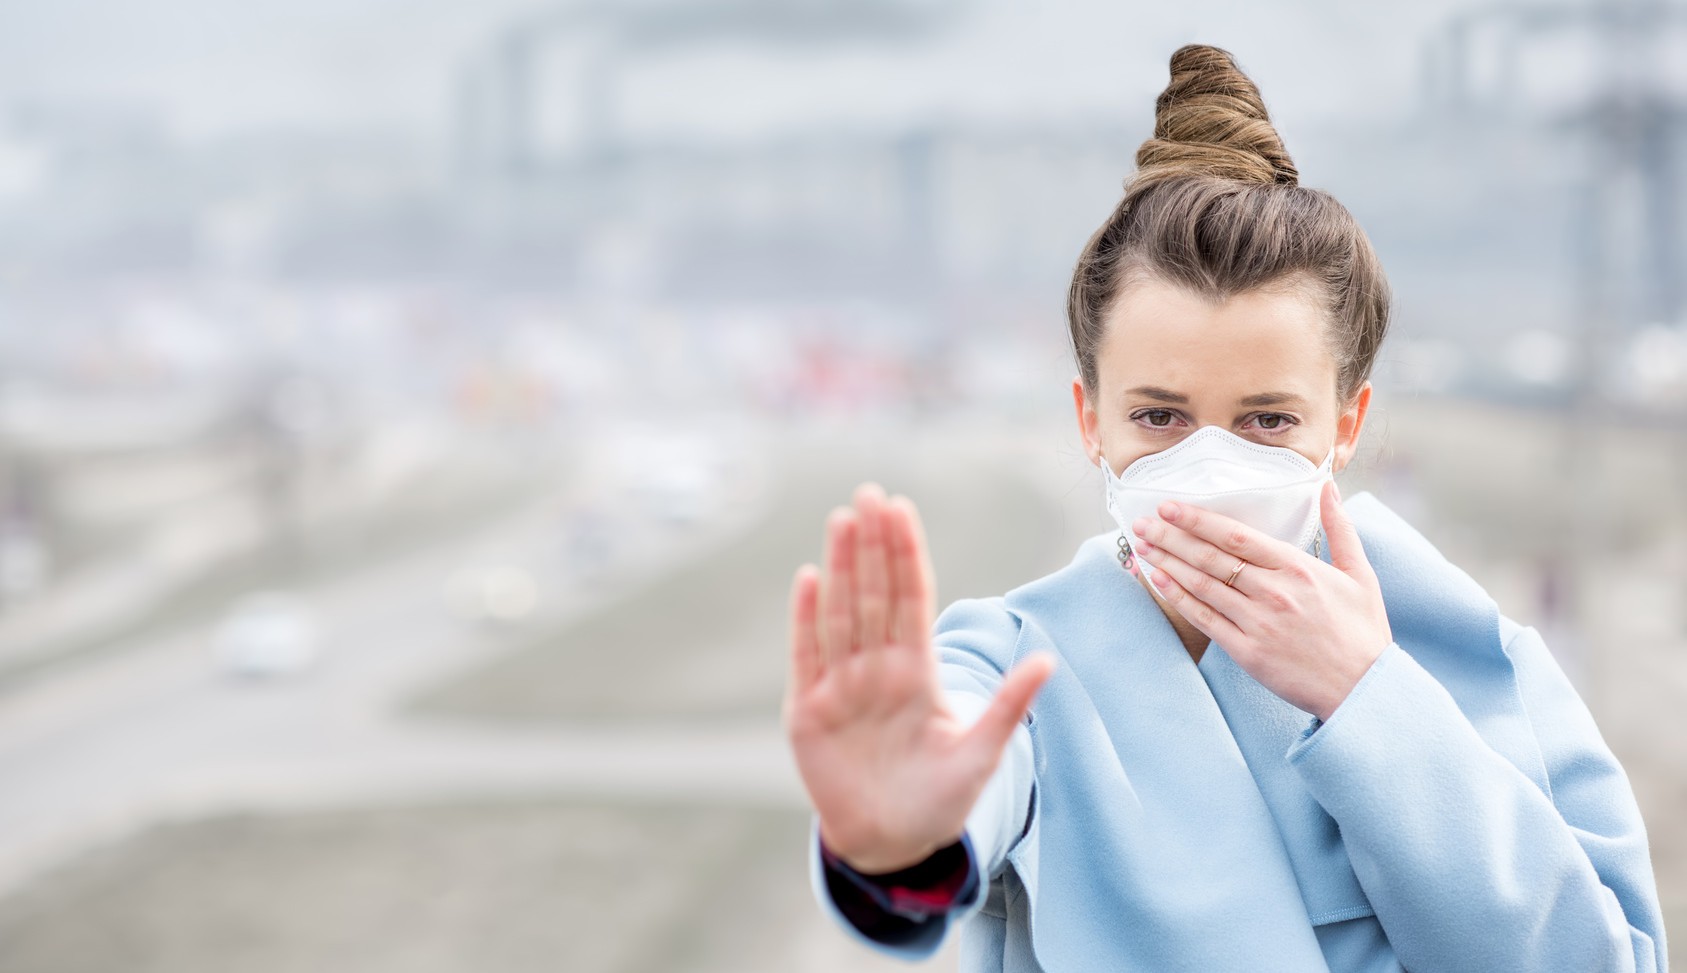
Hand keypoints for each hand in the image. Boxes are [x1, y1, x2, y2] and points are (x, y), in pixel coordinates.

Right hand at [782, 482, 1055, 873]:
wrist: (892, 844)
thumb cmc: (939, 798)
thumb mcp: (981, 752)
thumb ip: (1008, 705)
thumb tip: (1049, 659)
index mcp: (918, 671)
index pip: (912, 599)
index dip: (906, 555)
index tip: (902, 509)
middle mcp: (877, 669)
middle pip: (874, 595)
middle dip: (873, 545)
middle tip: (870, 493)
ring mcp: (841, 687)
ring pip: (841, 614)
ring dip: (842, 568)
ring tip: (843, 520)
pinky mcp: (808, 711)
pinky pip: (806, 655)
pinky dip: (806, 619)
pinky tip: (809, 579)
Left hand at [1128, 480, 1390, 721]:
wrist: (1365, 690)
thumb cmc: (1363, 632)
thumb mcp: (1360, 574)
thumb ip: (1340, 527)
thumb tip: (1327, 486)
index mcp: (1298, 569)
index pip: (1237, 536)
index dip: (1199, 520)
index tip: (1171, 506)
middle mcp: (1274, 592)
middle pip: (1211, 557)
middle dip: (1172, 536)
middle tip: (1143, 521)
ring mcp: (1258, 623)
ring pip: (1203, 585)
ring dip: (1167, 562)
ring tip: (1142, 545)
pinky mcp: (1247, 652)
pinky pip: (1205, 619)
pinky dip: (1178, 597)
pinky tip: (1158, 580)